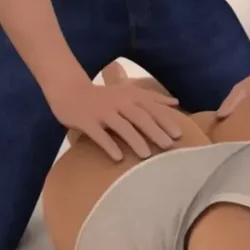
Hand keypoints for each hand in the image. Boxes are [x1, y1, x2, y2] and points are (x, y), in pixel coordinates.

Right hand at [48, 78, 182, 160]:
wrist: (69, 90)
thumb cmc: (104, 96)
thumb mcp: (128, 91)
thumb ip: (152, 97)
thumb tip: (176, 102)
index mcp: (130, 96)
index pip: (152, 107)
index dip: (166, 120)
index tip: (179, 134)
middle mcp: (118, 102)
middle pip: (140, 117)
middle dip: (155, 131)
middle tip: (168, 146)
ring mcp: (102, 112)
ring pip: (121, 126)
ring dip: (135, 140)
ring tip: (146, 155)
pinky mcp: (86, 121)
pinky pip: (99, 135)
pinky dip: (109, 145)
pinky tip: (118, 158)